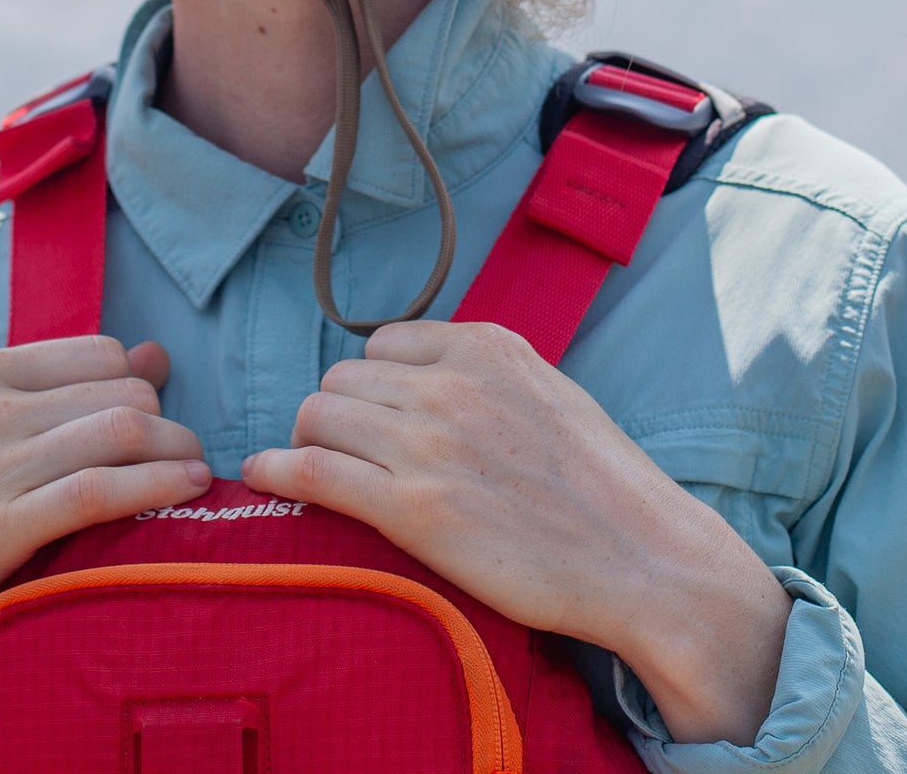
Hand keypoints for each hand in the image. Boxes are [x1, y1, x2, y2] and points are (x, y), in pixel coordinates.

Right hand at [0, 336, 209, 773]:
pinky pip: (100, 490)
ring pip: (120, 432)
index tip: (158, 421)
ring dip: (177, 451)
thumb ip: (59, 391)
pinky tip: (187, 491)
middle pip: (120, 392)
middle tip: (188, 453)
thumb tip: (155, 353)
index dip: (141, 386)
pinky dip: (157, 485)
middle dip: (167, 423)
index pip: (99, 354)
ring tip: (198, 474)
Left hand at [242, 321, 788, 744]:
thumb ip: (482, 376)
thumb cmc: (602, 487)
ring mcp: (429, 444)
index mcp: (486, 347)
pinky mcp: (412, 509)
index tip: (378, 419)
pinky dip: (278, 468)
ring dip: (312, 441)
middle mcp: (451, 384)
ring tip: (320, 469)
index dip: (374, 385)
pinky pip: (314, 470)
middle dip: (339, 415)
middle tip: (351, 454)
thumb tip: (424, 377)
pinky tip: (262, 473)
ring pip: (319, 415)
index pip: (382, 345)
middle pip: (341, 379)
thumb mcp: (546, 392)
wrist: (644, 561)